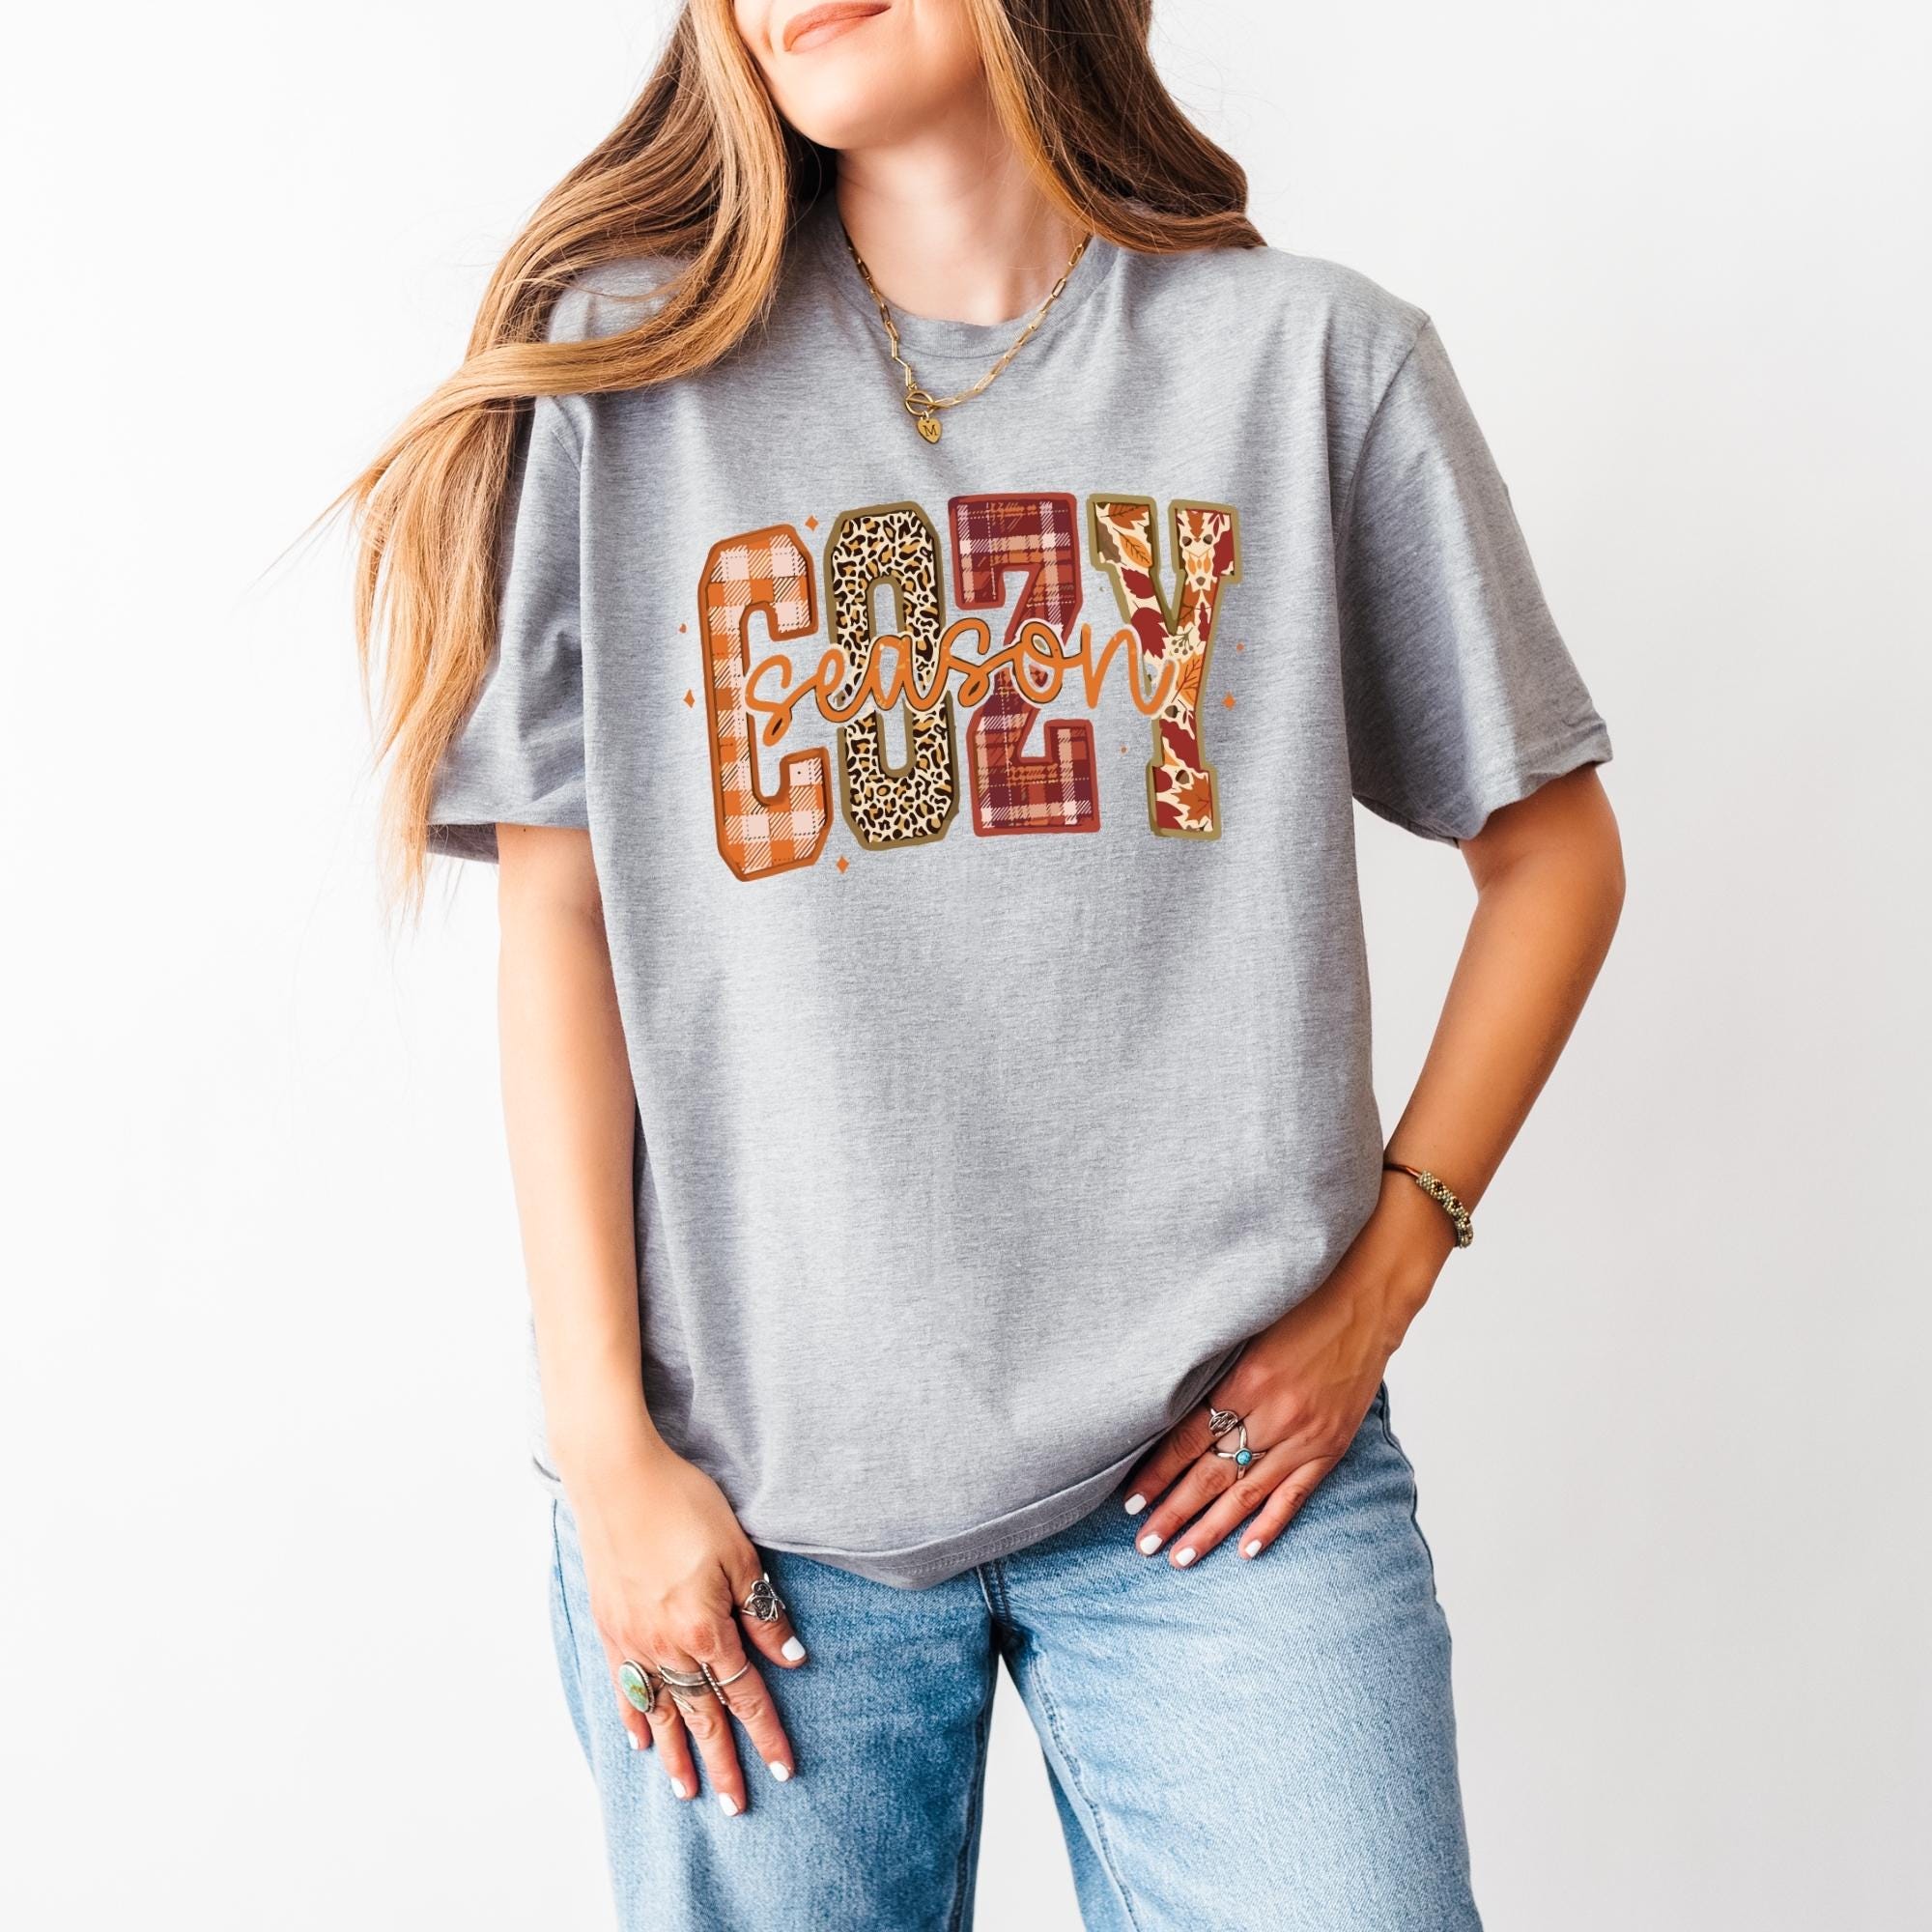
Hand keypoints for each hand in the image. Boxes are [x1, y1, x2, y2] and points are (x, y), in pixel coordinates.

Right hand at [566, 1441, 806, 1812]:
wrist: (617, 1477)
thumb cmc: (683, 1504)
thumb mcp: (738, 1553)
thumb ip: (763, 1611)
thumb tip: (790, 1659)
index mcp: (705, 1629)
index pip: (744, 1696)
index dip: (766, 1734)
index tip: (783, 1770)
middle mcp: (666, 1645)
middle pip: (702, 1716)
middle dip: (722, 1762)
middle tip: (736, 1806)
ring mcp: (632, 1639)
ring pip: (659, 1710)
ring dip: (676, 1753)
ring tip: (687, 1792)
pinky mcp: (608, 1625)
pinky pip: (623, 1685)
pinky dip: (633, 1716)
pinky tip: (641, 1739)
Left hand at [1121, 1171, 1454, 1567]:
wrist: (1369, 1296)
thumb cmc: (1302, 1298)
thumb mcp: (1248, 1321)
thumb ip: (1213, 1362)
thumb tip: (1163, 1396)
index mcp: (1249, 1379)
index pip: (1190, 1439)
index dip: (1158, 1473)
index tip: (1130, 1501)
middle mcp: (1277, 1414)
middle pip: (1214, 1475)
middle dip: (1175, 1513)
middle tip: (1144, 1544)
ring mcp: (1307, 1435)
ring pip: (1249, 1494)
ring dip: (1212, 1529)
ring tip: (1181, 1558)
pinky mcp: (1332, 1445)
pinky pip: (1295, 1494)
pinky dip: (1270, 1524)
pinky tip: (1246, 1550)